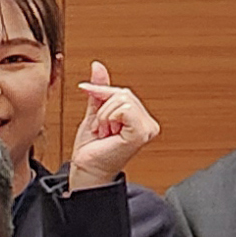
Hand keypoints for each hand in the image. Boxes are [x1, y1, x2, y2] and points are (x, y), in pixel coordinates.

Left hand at [68, 60, 160, 187]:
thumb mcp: (94, 112)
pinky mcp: (141, 134)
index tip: (87, 95)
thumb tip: (98, 66)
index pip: (123, 91)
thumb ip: (99, 90)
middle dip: (103, 108)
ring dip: (104, 116)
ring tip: (104, 133)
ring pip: (122, 99)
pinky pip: (123, 109)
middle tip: (100, 128)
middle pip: (123, 93)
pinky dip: (108, 118)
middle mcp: (148, 124)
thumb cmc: (91, 149)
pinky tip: (108, 134)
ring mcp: (147, 129)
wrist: (87, 170)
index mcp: (140, 119)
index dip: (102, 92)